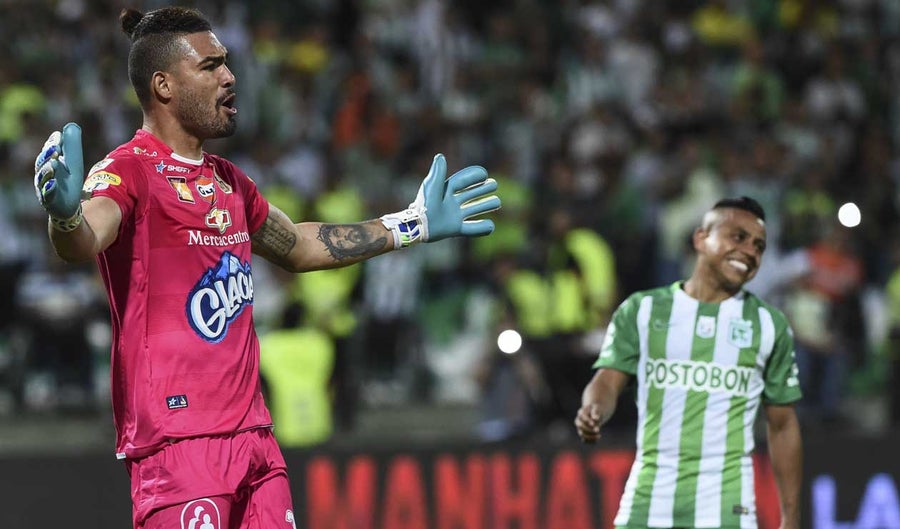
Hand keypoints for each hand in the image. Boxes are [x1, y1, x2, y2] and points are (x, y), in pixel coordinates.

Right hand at [33, 122, 83, 220]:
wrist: (67, 205)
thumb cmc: (68, 181)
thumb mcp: (72, 163)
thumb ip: (71, 146)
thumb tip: (71, 125)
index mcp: (48, 163)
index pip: (48, 151)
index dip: (52, 143)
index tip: (59, 137)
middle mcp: (43, 174)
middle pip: (42, 163)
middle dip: (48, 155)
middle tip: (55, 148)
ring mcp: (44, 187)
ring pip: (42, 178)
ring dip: (47, 170)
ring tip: (54, 163)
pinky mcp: (49, 200)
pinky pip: (47, 194)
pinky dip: (49, 188)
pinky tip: (54, 183)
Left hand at [381, 154, 500, 247]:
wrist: (419, 225)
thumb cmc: (425, 204)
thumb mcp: (432, 185)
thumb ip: (438, 171)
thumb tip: (441, 156)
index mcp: (445, 192)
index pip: (461, 182)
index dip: (472, 177)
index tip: (484, 173)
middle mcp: (451, 203)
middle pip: (469, 195)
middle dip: (482, 190)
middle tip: (494, 184)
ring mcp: (454, 217)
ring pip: (473, 210)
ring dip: (485, 205)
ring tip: (497, 202)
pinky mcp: (455, 229)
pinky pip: (471, 229)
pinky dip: (481, 228)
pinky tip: (491, 226)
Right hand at [574, 403, 602, 442]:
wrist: (594, 413)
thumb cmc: (595, 409)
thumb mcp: (596, 409)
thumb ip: (595, 413)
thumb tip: (595, 419)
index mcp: (581, 413)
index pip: (582, 417)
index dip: (587, 421)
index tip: (593, 424)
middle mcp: (578, 421)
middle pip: (580, 426)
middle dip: (589, 429)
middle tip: (598, 430)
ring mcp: (580, 428)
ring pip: (582, 434)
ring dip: (590, 436)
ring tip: (599, 436)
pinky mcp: (583, 433)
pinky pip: (584, 440)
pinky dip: (590, 441)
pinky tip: (597, 440)